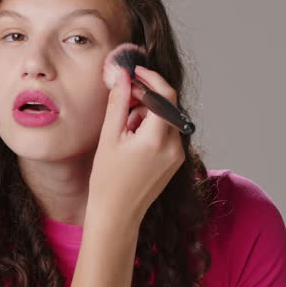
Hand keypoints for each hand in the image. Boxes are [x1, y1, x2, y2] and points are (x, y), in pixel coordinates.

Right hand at [87, 54, 185, 227]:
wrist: (117, 214)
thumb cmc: (108, 180)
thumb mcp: (109, 137)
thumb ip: (119, 102)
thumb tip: (123, 75)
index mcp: (157, 140)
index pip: (166, 96)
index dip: (152, 79)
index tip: (136, 72)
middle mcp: (174, 147)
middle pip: (167, 106)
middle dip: (146, 98)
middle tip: (124, 99)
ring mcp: (178, 156)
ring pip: (167, 119)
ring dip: (148, 113)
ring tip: (125, 128)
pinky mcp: (176, 162)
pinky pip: (168, 134)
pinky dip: (152, 128)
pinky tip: (133, 140)